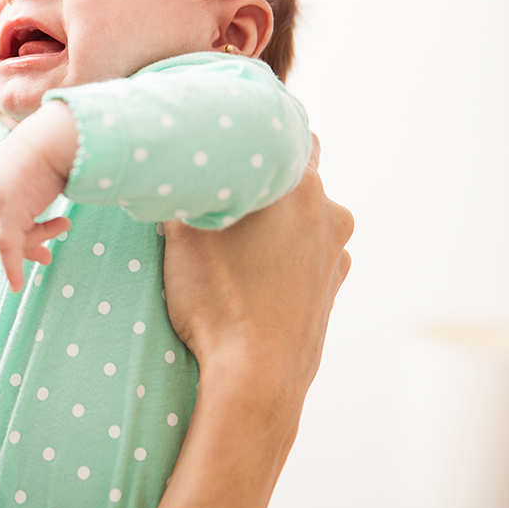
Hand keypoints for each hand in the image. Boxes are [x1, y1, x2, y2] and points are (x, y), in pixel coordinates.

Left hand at [0, 101, 77, 291]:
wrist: (54, 138)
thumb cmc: (51, 146)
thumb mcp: (31, 170)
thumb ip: (27, 190)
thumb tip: (37, 196)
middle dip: (23, 247)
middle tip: (46, 258)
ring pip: (9, 240)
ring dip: (39, 240)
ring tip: (64, 225)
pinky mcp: (8, 215)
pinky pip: (10, 250)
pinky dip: (14, 269)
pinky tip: (17, 286)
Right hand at [162, 133, 353, 397]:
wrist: (256, 379)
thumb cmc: (216, 302)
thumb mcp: (181, 234)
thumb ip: (185, 192)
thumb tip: (173, 171)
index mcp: (295, 185)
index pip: (287, 128)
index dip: (259, 131)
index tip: (232, 141)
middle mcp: (327, 210)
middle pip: (296, 174)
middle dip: (263, 181)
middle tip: (222, 193)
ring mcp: (335, 251)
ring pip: (304, 216)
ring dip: (277, 221)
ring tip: (235, 244)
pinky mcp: (332, 286)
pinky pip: (308, 252)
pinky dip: (287, 255)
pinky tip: (253, 276)